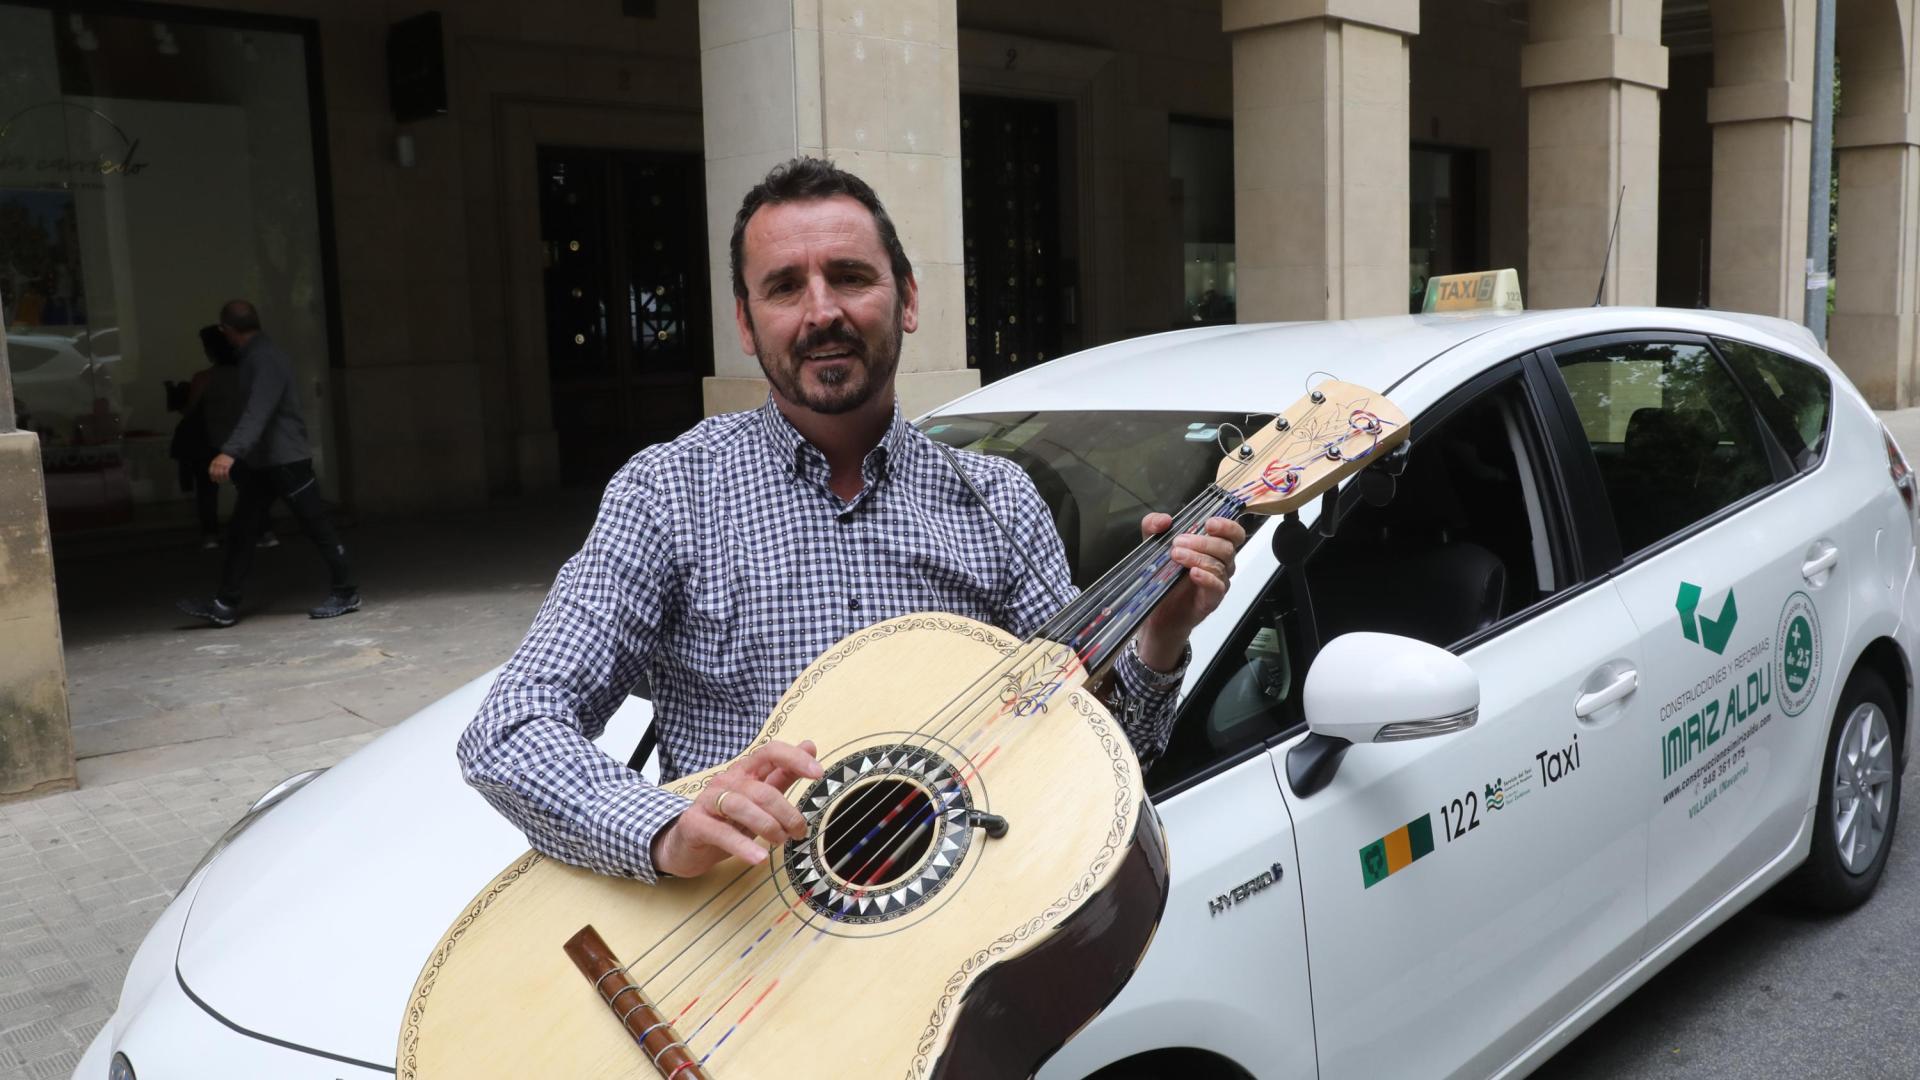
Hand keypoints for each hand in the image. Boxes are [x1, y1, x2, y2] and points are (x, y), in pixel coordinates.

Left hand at [208, 453, 233, 482]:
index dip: (212, 477)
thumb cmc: (223, 458)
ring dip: (222, 479)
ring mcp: (222, 465)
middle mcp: (217, 464)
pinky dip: (226, 476)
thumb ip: (215, 466)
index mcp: (213, 462)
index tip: (213, 480)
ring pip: (220, 474)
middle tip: (219, 482)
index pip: (211, 471)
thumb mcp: (217, 460)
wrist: (230, 453)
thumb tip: (214, 474)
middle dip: (217, 479)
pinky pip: (226, 473)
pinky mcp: (227, 465)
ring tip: (223, 481)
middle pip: (215, 473)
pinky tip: (227, 478)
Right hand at [652, 739, 822, 877]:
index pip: (770, 752)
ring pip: (742, 806)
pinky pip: (721, 833)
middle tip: (799, 832)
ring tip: (780, 842)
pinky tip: (758, 858)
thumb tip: (810, 745)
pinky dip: (742, 846)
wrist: (686, 844)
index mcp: (744, 771)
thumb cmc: (726, 820)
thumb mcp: (758, 799)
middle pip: (762, 789)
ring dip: (768, 826)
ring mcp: (708, 801)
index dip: (795, 759)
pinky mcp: (695, 824)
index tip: (818, 773)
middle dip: (787, 812)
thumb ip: (783, 774)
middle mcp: (726, 781)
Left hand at [1134, 513, 1246, 671]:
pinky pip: (1217, 587)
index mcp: (1213, 548)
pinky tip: (1193, 573)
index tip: (1209, 523)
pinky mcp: (1212, 600)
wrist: (1157, 611)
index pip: (1233, 534)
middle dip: (1203, 542)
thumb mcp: (1153, 545)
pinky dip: (1206, 578)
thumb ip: (1154, 527)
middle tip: (1177, 542)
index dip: (1227, 526)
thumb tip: (1164, 520)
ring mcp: (1218, 583)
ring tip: (1176, 555)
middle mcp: (1221, 564)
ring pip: (1220, 566)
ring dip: (1198, 557)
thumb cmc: (1163, 576)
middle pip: (1227, 548)